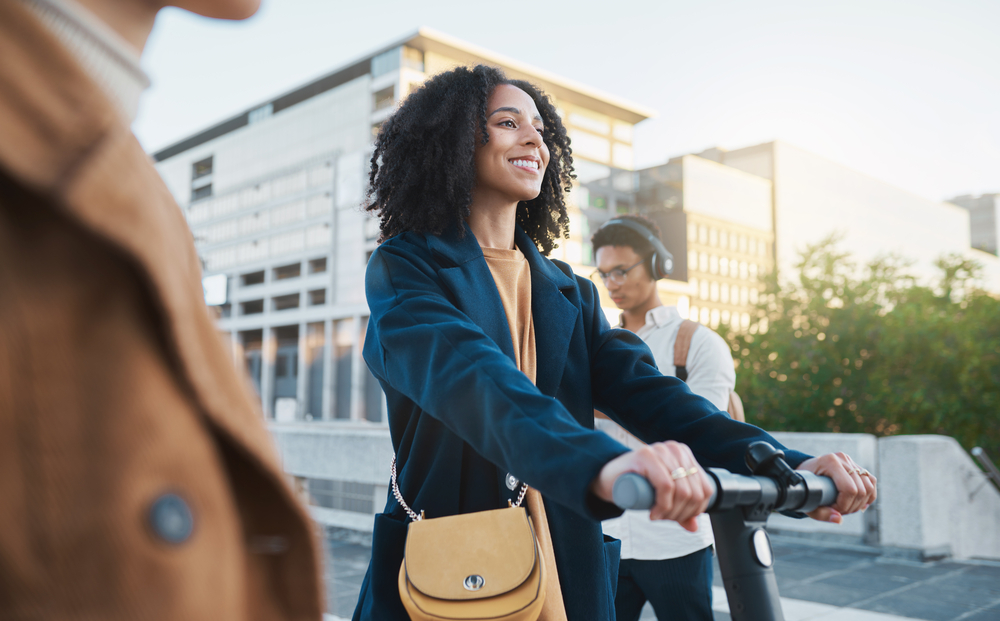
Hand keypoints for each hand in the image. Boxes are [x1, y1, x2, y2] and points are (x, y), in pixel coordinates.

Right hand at [591, 441, 712, 531]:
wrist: (606, 479)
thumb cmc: (635, 487)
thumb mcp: (662, 498)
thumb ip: (680, 509)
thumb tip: (694, 526)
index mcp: (685, 455)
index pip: (705, 489)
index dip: (695, 511)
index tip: (677, 518)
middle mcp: (675, 449)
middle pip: (694, 493)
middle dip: (681, 514)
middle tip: (663, 519)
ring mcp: (660, 450)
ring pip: (682, 491)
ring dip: (671, 513)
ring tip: (657, 516)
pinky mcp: (646, 455)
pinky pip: (666, 485)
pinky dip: (663, 505)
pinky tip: (653, 513)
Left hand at [796, 452, 876, 523]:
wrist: (803, 472)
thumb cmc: (804, 486)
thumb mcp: (807, 500)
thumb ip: (821, 513)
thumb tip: (839, 519)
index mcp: (830, 462)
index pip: (849, 489)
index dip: (844, 505)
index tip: (832, 509)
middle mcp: (842, 459)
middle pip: (860, 490)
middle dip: (851, 506)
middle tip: (838, 511)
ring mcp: (850, 461)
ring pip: (869, 487)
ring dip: (860, 503)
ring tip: (845, 507)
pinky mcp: (856, 465)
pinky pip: (871, 482)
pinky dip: (868, 496)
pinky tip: (858, 503)